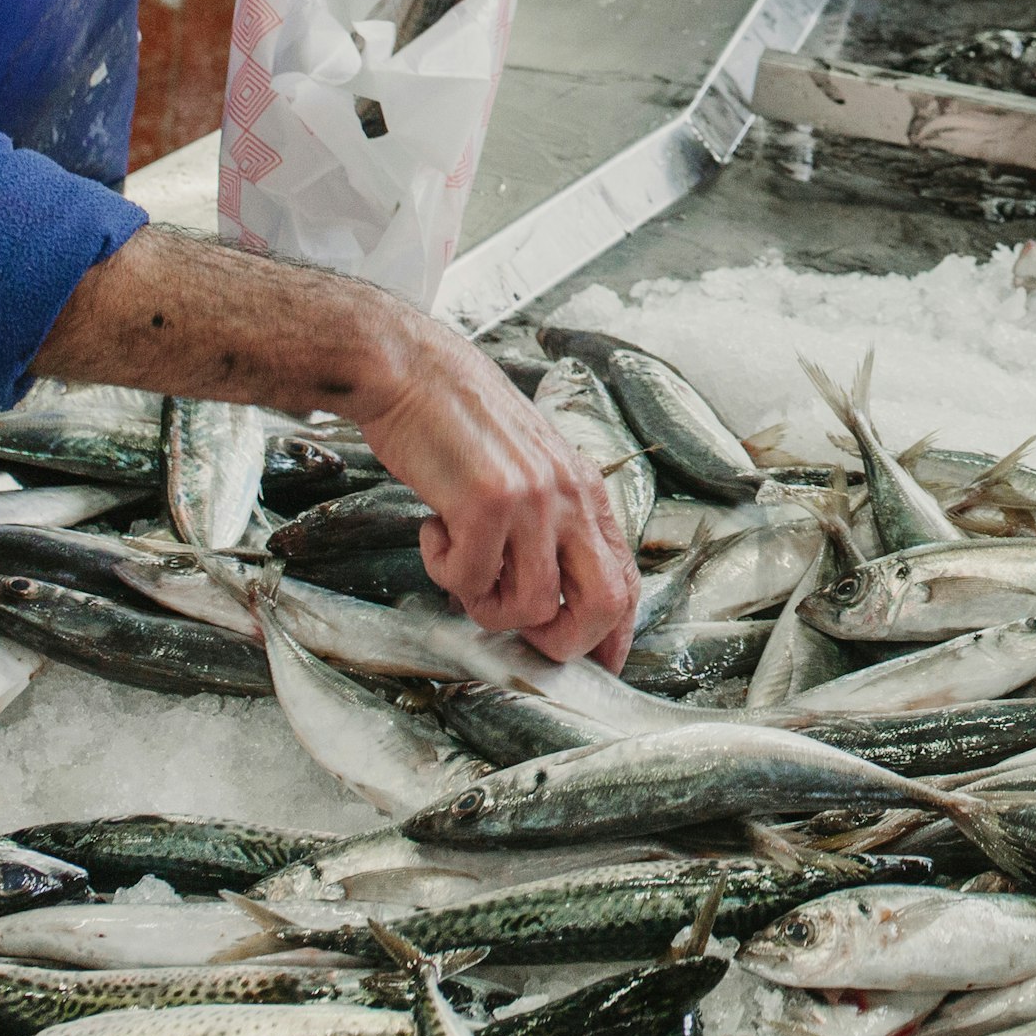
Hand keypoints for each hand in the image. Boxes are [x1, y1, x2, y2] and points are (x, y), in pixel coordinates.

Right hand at [347, 320, 640, 665]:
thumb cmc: (460, 423)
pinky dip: (444, 572)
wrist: (410, 369)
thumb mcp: (528, 467)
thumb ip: (546, 524)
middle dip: (563, 645)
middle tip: (516, 634)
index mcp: (585, 490)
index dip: (613, 637)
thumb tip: (546, 599)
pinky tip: (434, 529)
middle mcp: (570, 496)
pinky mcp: (485, 502)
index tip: (592, 666)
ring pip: (532, 607)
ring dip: (486, 607)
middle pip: (603, 606)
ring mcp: (532, 499)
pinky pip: (471, 581)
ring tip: (460, 567)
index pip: (625, 580)